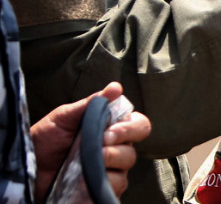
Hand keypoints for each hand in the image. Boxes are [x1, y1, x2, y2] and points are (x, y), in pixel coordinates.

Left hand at [31, 82, 151, 199]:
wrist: (26, 168)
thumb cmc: (44, 141)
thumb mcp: (64, 117)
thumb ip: (91, 103)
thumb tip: (116, 87)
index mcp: (111, 130)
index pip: (139, 125)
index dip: (131, 127)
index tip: (111, 128)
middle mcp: (114, 150)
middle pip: (134, 148)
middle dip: (120, 143)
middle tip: (101, 141)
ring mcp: (109, 171)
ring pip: (126, 167)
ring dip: (109, 160)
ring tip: (87, 161)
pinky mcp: (100, 190)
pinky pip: (116, 186)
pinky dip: (102, 182)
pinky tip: (85, 178)